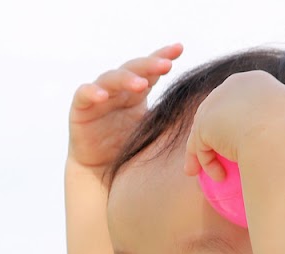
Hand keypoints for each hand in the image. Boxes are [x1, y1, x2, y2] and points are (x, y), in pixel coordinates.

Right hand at [68, 43, 183, 172]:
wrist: (101, 174)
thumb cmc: (129, 151)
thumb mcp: (152, 132)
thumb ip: (168, 119)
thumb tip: (204, 113)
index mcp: (136, 93)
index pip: (150, 70)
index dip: (162, 57)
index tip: (179, 49)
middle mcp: (117, 90)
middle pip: (133, 69)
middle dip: (150, 65)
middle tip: (166, 65)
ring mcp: (98, 97)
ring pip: (110, 78)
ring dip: (126, 79)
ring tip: (141, 84)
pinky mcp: (80, 109)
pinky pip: (84, 94)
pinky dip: (92, 92)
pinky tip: (103, 96)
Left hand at [183, 71, 284, 181]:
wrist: (275, 135)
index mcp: (255, 81)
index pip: (242, 99)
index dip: (240, 116)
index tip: (242, 137)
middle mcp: (231, 86)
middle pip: (217, 111)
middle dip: (213, 130)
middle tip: (218, 152)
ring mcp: (214, 103)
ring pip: (204, 130)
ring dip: (204, 152)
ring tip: (211, 172)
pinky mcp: (203, 124)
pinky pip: (199, 146)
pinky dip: (204, 162)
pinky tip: (217, 178)